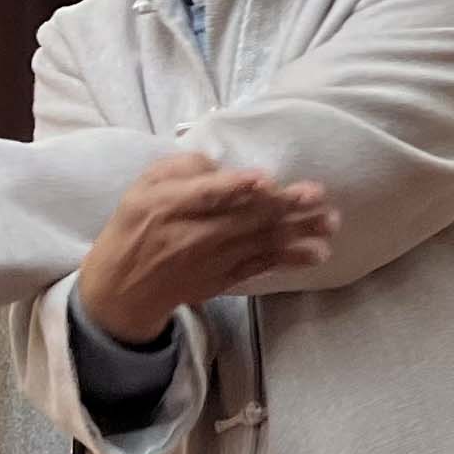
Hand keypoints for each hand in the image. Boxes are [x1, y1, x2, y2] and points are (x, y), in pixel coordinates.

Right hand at [76, 152, 336, 343]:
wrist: (124, 287)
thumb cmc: (136, 224)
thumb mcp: (143, 186)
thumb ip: (181, 169)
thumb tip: (220, 166)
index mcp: (167, 205)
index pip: (205, 196)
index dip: (236, 188)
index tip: (265, 180)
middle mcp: (192, 234)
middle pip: (243, 218)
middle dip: (283, 206)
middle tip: (317, 195)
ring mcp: (212, 260)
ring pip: (259, 243)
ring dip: (298, 232)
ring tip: (329, 222)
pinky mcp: (224, 278)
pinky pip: (261, 267)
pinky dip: (289, 260)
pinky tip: (317, 252)